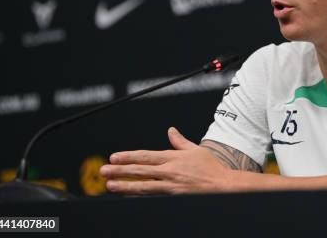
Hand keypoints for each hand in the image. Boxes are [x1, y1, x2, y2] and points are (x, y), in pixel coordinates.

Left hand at [99, 127, 230, 194]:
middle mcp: (170, 171)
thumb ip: (180, 141)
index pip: (146, 156)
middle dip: (120, 170)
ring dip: (124, 185)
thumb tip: (171, 130)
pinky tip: (129, 196)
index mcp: (173, 158)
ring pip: (143, 185)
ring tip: (110, 185)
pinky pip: (153, 196)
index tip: (115, 157)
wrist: (223, 185)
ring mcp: (171, 185)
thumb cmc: (210, 168)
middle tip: (104, 170)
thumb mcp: (195, 150)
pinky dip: (140, 196)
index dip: (129, 157)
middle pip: (140, 170)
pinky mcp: (174, 196)